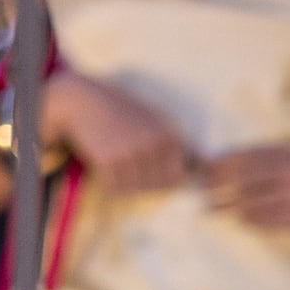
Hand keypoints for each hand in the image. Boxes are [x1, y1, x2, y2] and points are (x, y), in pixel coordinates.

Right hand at [43, 74, 191, 196]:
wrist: (82, 101)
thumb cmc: (121, 110)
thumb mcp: (155, 119)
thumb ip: (179, 143)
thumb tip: (206, 168)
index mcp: (168, 134)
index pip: (179, 175)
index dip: (167, 178)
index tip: (151, 170)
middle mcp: (153, 144)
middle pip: (160, 185)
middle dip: (148, 183)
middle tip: (130, 166)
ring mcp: (132, 154)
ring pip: (138, 189)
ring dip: (128, 183)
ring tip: (118, 162)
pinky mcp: (110, 162)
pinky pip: (116, 187)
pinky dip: (111, 182)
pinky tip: (105, 164)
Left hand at [199, 145, 289, 233]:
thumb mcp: (279, 156)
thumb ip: (251, 158)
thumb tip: (211, 163)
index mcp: (282, 154)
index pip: (242, 159)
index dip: (218, 167)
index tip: (202, 174)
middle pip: (244, 180)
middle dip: (219, 187)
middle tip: (203, 195)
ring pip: (253, 203)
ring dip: (229, 207)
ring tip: (213, 209)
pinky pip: (269, 220)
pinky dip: (250, 220)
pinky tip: (239, 219)